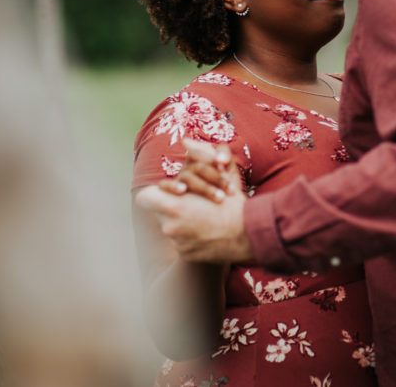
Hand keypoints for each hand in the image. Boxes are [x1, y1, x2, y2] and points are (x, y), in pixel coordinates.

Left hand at [136, 139, 253, 262]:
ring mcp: (177, 243)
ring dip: (183, 222)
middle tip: (192, 203)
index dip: (156, 193)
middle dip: (173, 206)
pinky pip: (182, 243)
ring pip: (171, 228)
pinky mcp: (186, 255)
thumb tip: (186, 141)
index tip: (172, 192)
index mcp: (173, 206)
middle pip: (159, 212)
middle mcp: (169, 226)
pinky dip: (192, 237)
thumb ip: (199, 158)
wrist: (250, 236)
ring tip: (205, 218)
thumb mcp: (219, 176)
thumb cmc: (233, 204)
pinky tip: (208, 232)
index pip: (145, 197)